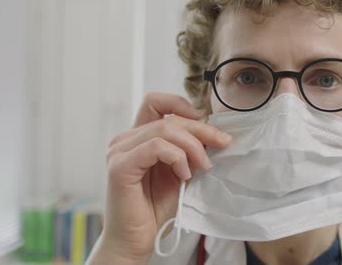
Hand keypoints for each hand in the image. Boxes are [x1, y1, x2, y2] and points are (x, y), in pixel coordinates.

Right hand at [88, 93, 231, 263]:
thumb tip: (215, 134)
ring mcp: (119, 151)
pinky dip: (177, 158)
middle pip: (169, 117)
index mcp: (137, 137)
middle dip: (202, 130)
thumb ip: (190, 150)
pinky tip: (184, 175)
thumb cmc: (156, 208)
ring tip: (202, 167)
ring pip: (165, 128)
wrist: (138, 240)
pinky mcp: (120, 166)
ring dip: (192, 146)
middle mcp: (124, 140)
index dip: (181, 104)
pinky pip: (156, 146)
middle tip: (223, 144)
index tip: (205, 122)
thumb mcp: (181, 171)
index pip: (155, 101)